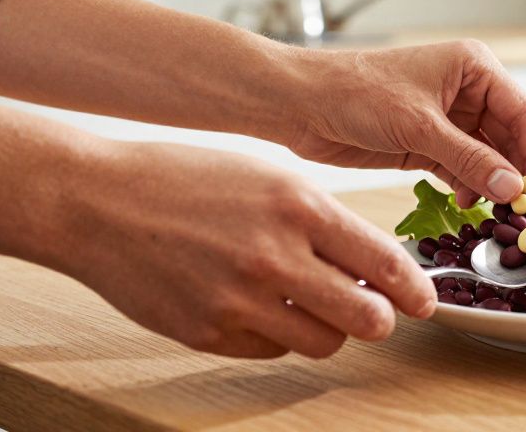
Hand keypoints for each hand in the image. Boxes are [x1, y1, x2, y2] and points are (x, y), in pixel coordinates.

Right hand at [59, 141, 434, 358]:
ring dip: (331, 329)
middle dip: (381, 319)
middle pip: (366, 317)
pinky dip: (278, 335)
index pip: (384, 262)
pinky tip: (263, 307)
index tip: (426, 301)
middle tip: (379, 313)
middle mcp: (276, 257)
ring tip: (315, 306)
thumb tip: (371, 260)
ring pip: (323, 342)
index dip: (415, 289)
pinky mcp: (208, 333)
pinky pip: (271, 350)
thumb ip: (323, 217)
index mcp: (300, 207)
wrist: (99, 202)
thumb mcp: (271, 174)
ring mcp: (240, 301)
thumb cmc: (188, 179)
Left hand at [286, 40, 525, 207]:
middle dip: (516, 173)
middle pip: (509, 137)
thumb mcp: (419, 127)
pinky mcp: (427, 144)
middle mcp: (467, 90)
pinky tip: (467, 204)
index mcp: (473, 67)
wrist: (300, 104)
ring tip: (497, 213)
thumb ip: (469, 159)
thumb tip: (513, 188)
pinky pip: (462, 169)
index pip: (521, 113)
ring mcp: (448, 119)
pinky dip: (468, 188)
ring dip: (492, 184)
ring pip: (487, 156)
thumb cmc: (355, 93)